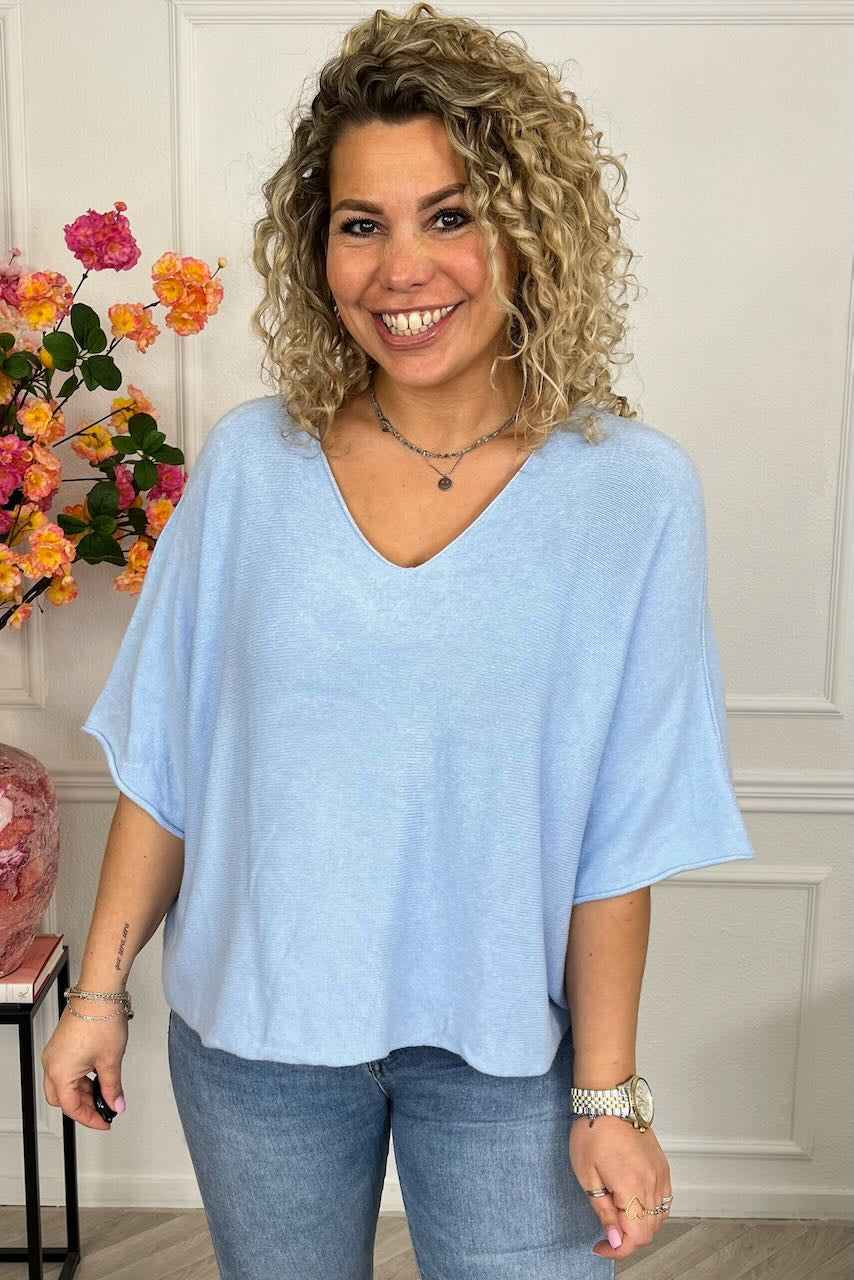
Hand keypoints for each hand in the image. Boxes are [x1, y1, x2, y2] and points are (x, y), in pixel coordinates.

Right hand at [41, 1002, 128, 1130]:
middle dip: (82, 1106)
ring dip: (82, 1091)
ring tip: (105, 1090)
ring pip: (63, 1084)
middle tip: (102, 1109)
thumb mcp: (111, 1060)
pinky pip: (65, 1069)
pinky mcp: (60, 1044)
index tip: (105, 1122)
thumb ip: (113, 1087)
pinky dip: (80, 1077)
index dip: (91, 1118)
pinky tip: (97, 1075)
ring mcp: (54, 1053)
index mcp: (60, 1072)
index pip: (72, 1107)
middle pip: (62, 1098)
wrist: (99, 993)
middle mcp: (52, 1063)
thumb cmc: (101, 1019)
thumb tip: (116, 1104)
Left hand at [568, 1114, 671, 1260]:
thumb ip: (604, 1211)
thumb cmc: (593, 1130)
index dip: (617, 1250)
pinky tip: (634, 1203)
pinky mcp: (663, 1166)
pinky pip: (664, 1200)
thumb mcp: (586, 1174)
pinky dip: (651, 1210)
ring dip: (640, 1225)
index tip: (601, 1246)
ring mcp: (661, 1174)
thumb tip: (616, 1239)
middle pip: (648, 1231)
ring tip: (618, 1215)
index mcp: (632, 1187)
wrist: (609, 1100)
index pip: (635, 1237)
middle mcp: (652, 1183)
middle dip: (627, 1238)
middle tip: (605, 1231)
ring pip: (658, 1217)